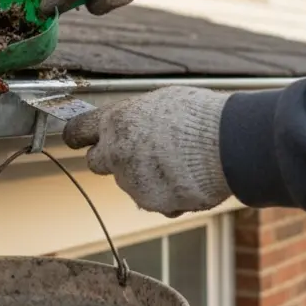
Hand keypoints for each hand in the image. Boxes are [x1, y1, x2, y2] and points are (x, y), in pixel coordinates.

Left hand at [63, 86, 232, 215]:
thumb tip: (128, 125)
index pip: (77, 131)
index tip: (78, 139)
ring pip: (128, 183)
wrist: (228, 144)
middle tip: (137, 152)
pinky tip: (186, 178)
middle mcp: (116, 153)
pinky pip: (153, 200)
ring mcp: (132, 182)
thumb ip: (133, 119)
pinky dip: (166, 193)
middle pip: (96, 163)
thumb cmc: (199, 116)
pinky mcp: (152, 202)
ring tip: (177, 162)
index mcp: (116, 122)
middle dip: (111, 159)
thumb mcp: (159, 103)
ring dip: (144, 177)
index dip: (78, 136)